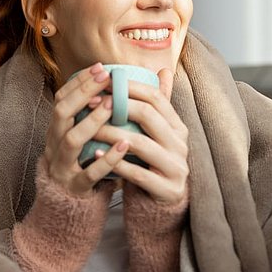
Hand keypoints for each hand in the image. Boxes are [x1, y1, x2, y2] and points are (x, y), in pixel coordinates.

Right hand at [41, 63, 131, 195]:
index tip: (99, 67)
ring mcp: (62, 167)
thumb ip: (95, 115)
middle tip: (107, 79)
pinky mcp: (75, 188)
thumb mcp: (83, 140)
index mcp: (56, 132)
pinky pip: (89, 173)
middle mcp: (54, 146)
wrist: (68, 210)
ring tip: (113, 107)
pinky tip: (123, 145)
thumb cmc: (81, 166)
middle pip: (61, 113)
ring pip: (72, 141)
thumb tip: (117, 85)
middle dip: (83, 93)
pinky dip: (106, 159)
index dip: (78, 83)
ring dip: (93, 121)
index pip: (61, 99)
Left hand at [95, 69, 188, 203]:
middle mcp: (180, 144)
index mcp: (178, 127)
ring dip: (112, 133)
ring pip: (141, 144)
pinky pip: (138, 173)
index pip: (156, 98)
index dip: (129, 87)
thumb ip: (158, 105)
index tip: (104, 82)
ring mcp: (176, 167)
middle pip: (149, 116)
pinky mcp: (167, 189)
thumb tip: (163, 70)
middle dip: (118, 106)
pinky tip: (98, 154)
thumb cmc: (153, 161)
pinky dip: (116, 162)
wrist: (163, 201)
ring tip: (91, 129)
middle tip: (92, 102)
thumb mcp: (158, 132)